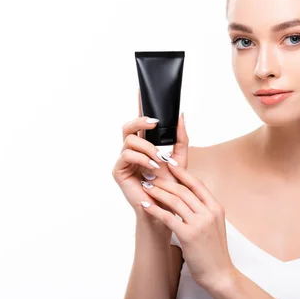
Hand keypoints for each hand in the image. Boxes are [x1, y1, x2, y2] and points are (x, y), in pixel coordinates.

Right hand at [112, 90, 188, 220]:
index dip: (139, 105)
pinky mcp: (119, 171)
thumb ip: (180, 138)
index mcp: (144, 145)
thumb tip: (181, 115)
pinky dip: (141, 158)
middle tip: (155, 123)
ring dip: (147, 147)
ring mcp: (124, 160)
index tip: (142, 90)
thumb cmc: (170, 185)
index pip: (140, 122)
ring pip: (129, 140)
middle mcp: (132, 150)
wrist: (166, 208)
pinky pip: (126, 155)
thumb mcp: (180, 158)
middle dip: (140, 121)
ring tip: (159, 159)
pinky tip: (152, 166)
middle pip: (128, 126)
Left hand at [138, 152, 235, 290]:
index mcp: (216, 208)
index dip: (182, 172)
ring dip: (158, 192)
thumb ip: (204, 210)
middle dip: (165, 181)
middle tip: (151, 176)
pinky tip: (145, 204)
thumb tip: (189, 198)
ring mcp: (199, 223)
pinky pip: (168, 217)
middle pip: (184, 190)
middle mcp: (209, 213)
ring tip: (146, 187)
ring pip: (175, 200)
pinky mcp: (188, 235)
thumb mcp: (215, 225)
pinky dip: (154, 209)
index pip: (197, 184)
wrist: (220, 274)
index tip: (169, 164)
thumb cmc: (214, 252)